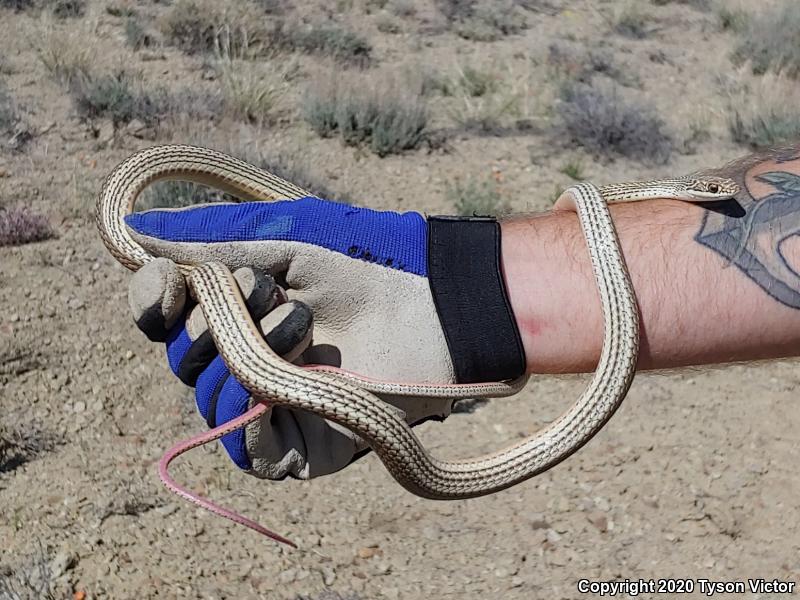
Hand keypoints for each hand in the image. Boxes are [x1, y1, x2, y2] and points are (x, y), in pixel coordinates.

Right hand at [126, 197, 525, 477]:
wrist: (437, 306)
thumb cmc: (369, 262)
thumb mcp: (288, 237)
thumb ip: (213, 239)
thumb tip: (133, 230)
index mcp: (236, 307)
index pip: (162, 314)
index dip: (152, 301)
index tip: (169, 284)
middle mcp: (246, 355)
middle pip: (180, 358)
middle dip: (210, 323)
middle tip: (264, 292)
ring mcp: (274, 402)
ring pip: (210, 401)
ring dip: (241, 360)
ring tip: (299, 324)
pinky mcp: (305, 445)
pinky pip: (251, 454)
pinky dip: (247, 425)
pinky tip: (269, 392)